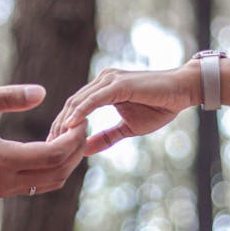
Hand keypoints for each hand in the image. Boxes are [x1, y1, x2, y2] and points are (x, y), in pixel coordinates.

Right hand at [0, 84, 85, 195]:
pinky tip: (47, 144)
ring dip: (64, 161)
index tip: (80, 117)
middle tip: (81, 125)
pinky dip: (49, 168)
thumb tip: (43, 92)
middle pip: (58, 173)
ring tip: (66, 133)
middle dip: (75, 150)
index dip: (73, 138)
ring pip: (48, 183)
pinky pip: (35, 184)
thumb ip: (8, 97)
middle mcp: (2, 181)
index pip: (53, 155)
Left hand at [49, 63, 201, 155]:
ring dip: (66, 122)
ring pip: (79, 101)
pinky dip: (81, 112)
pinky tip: (71, 126)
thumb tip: (85, 150)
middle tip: (47, 147)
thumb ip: (107, 137)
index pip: (75, 108)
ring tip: (55, 141)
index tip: (53, 146)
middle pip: (72, 104)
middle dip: (59, 126)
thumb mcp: (127, 128)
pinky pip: (94, 99)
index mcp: (102, 90)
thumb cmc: (158, 107)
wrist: (182, 92)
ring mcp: (109, 80)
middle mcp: (102, 81)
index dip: (62, 126)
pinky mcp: (118, 84)